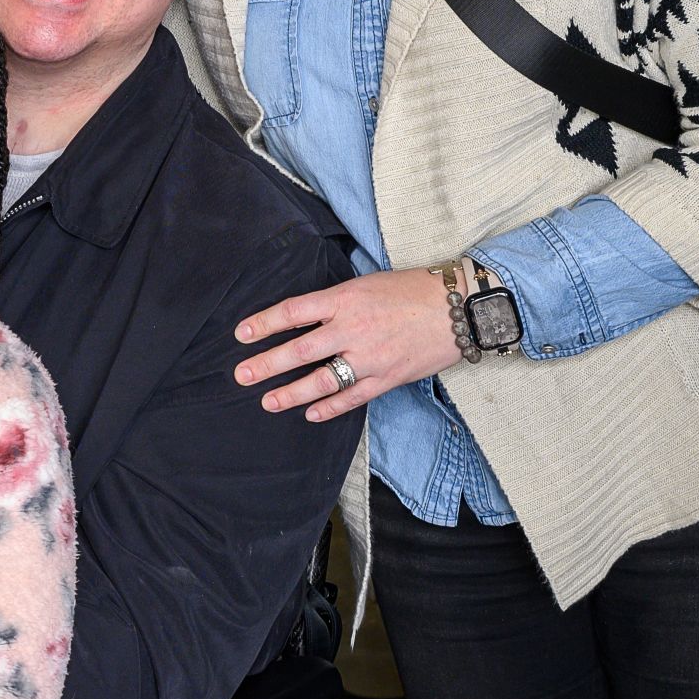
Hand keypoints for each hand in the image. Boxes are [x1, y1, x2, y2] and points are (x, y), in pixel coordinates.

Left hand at [234, 268, 463, 422]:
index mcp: (345, 298)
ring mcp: (369, 357)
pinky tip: (311, 413)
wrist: (457, 308)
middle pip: (299, 349)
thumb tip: (303, 318)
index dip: (264, 323)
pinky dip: (329, 407)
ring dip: (291, 393)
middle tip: (241, 375)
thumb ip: (335, 303)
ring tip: (268, 401)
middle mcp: (352, 329)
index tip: (241, 334)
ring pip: (321, 380)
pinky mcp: (386, 378)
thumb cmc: (411, 290)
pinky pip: (351, 397)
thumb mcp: (366, 284)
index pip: (293, 311)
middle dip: (266, 364)